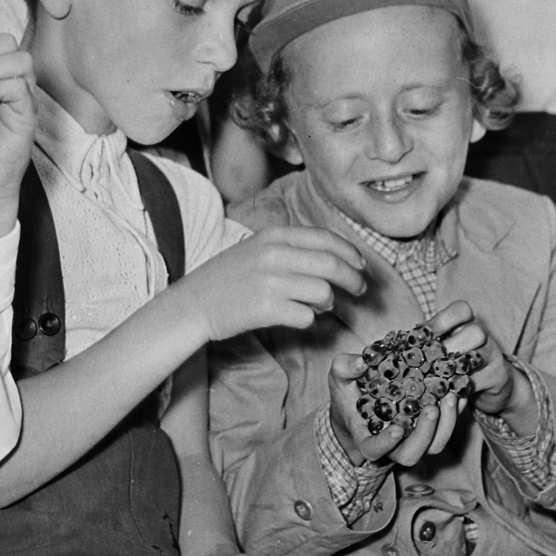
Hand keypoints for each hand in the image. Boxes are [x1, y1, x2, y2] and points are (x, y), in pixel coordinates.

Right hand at [173, 225, 364, 343]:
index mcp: (274, 235)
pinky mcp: (266, 309)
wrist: (193, 304)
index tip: (362, 266)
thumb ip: (292, 250)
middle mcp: (274, 255)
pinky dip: (309, 320)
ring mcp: (270, 282)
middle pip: (332, 265)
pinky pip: (306, 317)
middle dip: (354, 280)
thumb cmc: (228, 278)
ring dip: (329, 302)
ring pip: (323, 292)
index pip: (326, 239)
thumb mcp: (257, 249)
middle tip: (360, 291)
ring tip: (322, 306)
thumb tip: (335, 261)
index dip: (351, 253)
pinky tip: (300, 317)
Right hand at [326, 300, 487, 465]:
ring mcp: (414, 438)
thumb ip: (345, 368)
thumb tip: (362, 362)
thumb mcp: (340, 378)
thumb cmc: (348, 394)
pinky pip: (448, 427)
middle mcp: (393, 445)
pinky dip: (457, 411)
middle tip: (432, 407)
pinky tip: (461, 389)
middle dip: (425, 433)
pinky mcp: (431, 427)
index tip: (397, 428)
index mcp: (367, 437)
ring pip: (435, 445)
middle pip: (412, 454)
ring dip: (446, 424)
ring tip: (450, 396)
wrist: (362, 401)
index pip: (374, 450)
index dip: (386, 444)